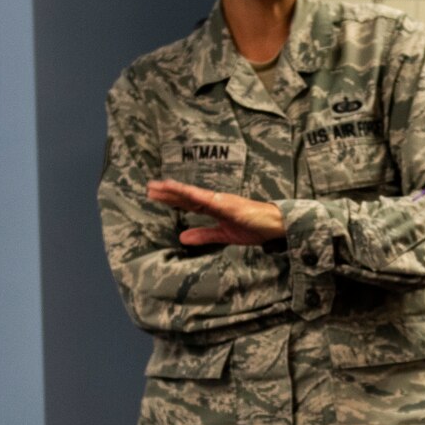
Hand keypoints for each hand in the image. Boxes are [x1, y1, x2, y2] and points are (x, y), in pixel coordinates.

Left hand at [146, 179, 285, 245]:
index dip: (171, 199)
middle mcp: (216, 201)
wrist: (275, 226)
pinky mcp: (230, 205)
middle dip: (168, 192)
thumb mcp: (224, 235)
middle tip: (149, 188)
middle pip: (187, 196)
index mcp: (214, 207)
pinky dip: (196, 196)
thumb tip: (182, 238)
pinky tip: (184, 193)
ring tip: (160, 186)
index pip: (188, 202)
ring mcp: (222, 201)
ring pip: (194, 194)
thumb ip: (204, 235)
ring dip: (177, 191)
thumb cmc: (254, 227)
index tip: (154, 195)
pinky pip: (210, 201)